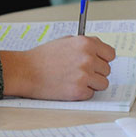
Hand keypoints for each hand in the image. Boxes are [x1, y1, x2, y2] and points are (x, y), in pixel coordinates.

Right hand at [0, 36, 115, 100]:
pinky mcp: (78, 91)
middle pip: (107, 70)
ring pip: (102, 84)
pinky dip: (81, 93)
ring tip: (75, 80)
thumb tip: (99, 52)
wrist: (25, 71)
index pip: (110, 54)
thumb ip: (85, 45)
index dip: (102, 59)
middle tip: (79, 73)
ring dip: (91, 84)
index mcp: (86, 44)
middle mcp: (88, 59)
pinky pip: (90, 94)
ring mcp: (84, 76)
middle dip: (95, 72)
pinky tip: (68, 87)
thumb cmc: (41, 57)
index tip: (96, 63)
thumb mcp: (65, 42)